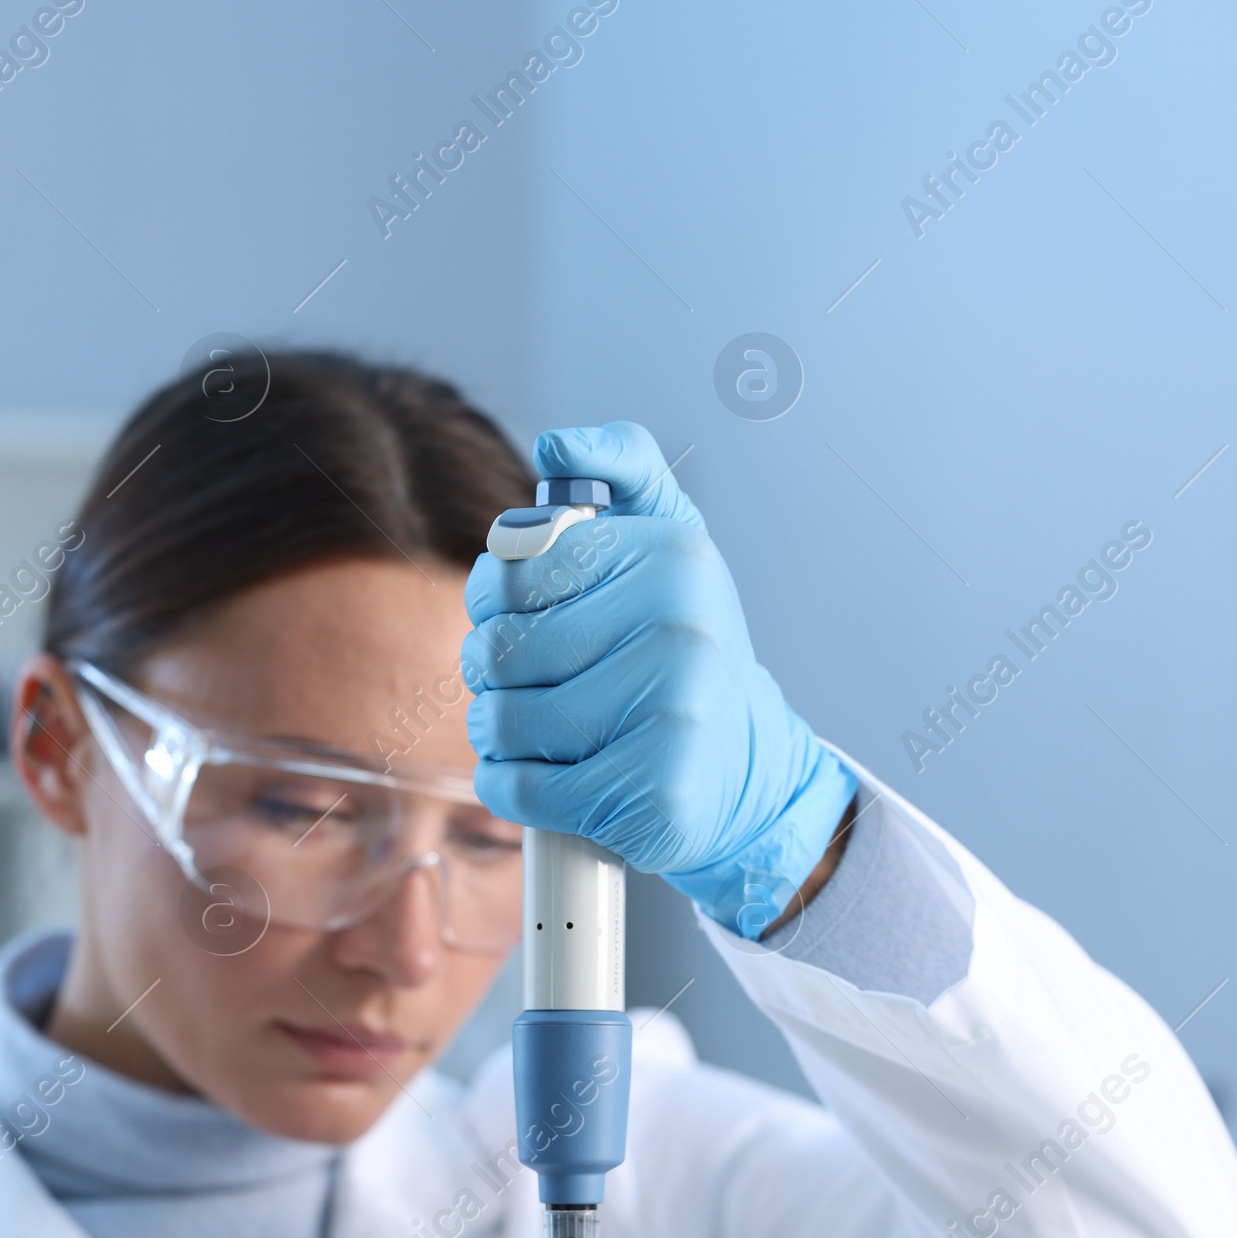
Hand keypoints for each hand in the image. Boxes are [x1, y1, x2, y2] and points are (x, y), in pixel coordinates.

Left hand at [462, 421, 855, 936]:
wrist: (747, 770)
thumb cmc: (680, 653)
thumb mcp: (668, 545)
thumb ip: (623, 471)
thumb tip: (555, 445)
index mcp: (669, 555)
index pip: (511, 569)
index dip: (490, 601)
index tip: (518, 618)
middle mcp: (679, 626)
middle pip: (501, 650)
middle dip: (490, 674)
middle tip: (522, 684)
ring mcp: (672, 712)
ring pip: (505, 722)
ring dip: (497, 736)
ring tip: (535, 734)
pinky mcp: (653, 792)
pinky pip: (523, 789)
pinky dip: (510, 789)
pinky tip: (543, 780)